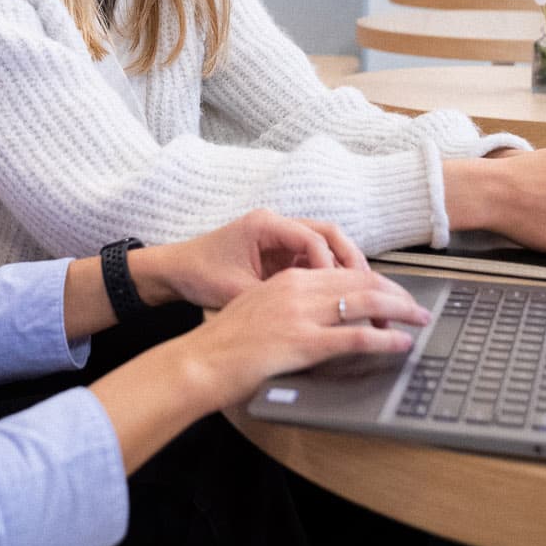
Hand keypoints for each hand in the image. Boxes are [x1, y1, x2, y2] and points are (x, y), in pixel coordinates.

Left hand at [135, 209, 367, 309]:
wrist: (175, 270)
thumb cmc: (198, 274)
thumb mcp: (234, 291)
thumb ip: (270, 299)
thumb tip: (305, 320)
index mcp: (265, 225)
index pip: (313, 238)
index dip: (330, 266)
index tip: (339, 292)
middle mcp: (277, 225)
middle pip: (330, 235)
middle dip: (352, 261)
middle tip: (371, 289)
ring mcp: (281, 237)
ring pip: (327, 245)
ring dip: (346, 268)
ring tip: (365, 295)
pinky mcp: (282, 252)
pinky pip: (316, 259)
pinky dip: (330, 276)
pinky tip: (342, 298)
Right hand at [178, 268, 431, 406]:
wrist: (199, 362)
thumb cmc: (222, 344)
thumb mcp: (256, 310)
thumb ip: (287, 307)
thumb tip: (317, 317)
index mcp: (286, 280)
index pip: (343, 272)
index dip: (376, 282)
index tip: (394, 293)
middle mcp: (297, 289)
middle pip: (361, 282)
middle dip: (397, 293)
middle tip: (418, 306)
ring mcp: (301, 314)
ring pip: (365, 303)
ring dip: (401, 310)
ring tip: (420, 320)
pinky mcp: (303, 342)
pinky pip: (355, 337)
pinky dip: (385, 339)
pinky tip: (401, 343)